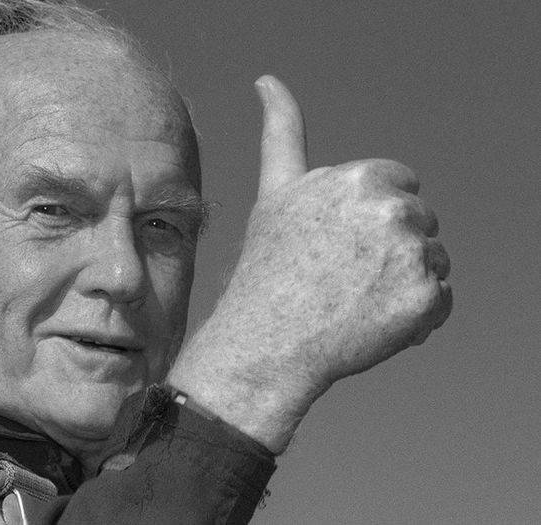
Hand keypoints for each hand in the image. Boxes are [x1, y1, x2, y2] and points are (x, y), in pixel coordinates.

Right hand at [167, 75, 451, 451]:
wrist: (266, 342)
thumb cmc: (268, 266)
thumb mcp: (276, 190)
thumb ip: (283, 130)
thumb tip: (267, 79)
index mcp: (362, 178)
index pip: (402, 184)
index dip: (369, 216)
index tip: (335, 241)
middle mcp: (392, 210)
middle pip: (420, 222)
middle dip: (390, 245)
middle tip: (341, 275)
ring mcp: (412, 256)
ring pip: (433, 261)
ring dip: (405, 280)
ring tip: (354, 300)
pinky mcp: (426, 300)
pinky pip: (441, 302)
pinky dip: (416, 317)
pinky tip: (373, 323)